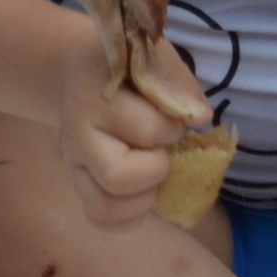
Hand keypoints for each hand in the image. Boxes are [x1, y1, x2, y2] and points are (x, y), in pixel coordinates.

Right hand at [55, 22, 202, 227]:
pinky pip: (100, 219)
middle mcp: (78, 135)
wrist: (75, 70)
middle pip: (118, 177)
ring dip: (143, 198)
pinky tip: (143, 191)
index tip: (174, 117)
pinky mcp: (77, 184)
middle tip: (161, 150)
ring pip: (103, 207)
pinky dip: (129, 215)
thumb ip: (179, 84)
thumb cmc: (125, 65)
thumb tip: (203, 118)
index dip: (173, 128)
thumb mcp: (152, 57)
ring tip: (152, 172)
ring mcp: (73, 164)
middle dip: (156, 168)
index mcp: (98, 96)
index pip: (147, 130)